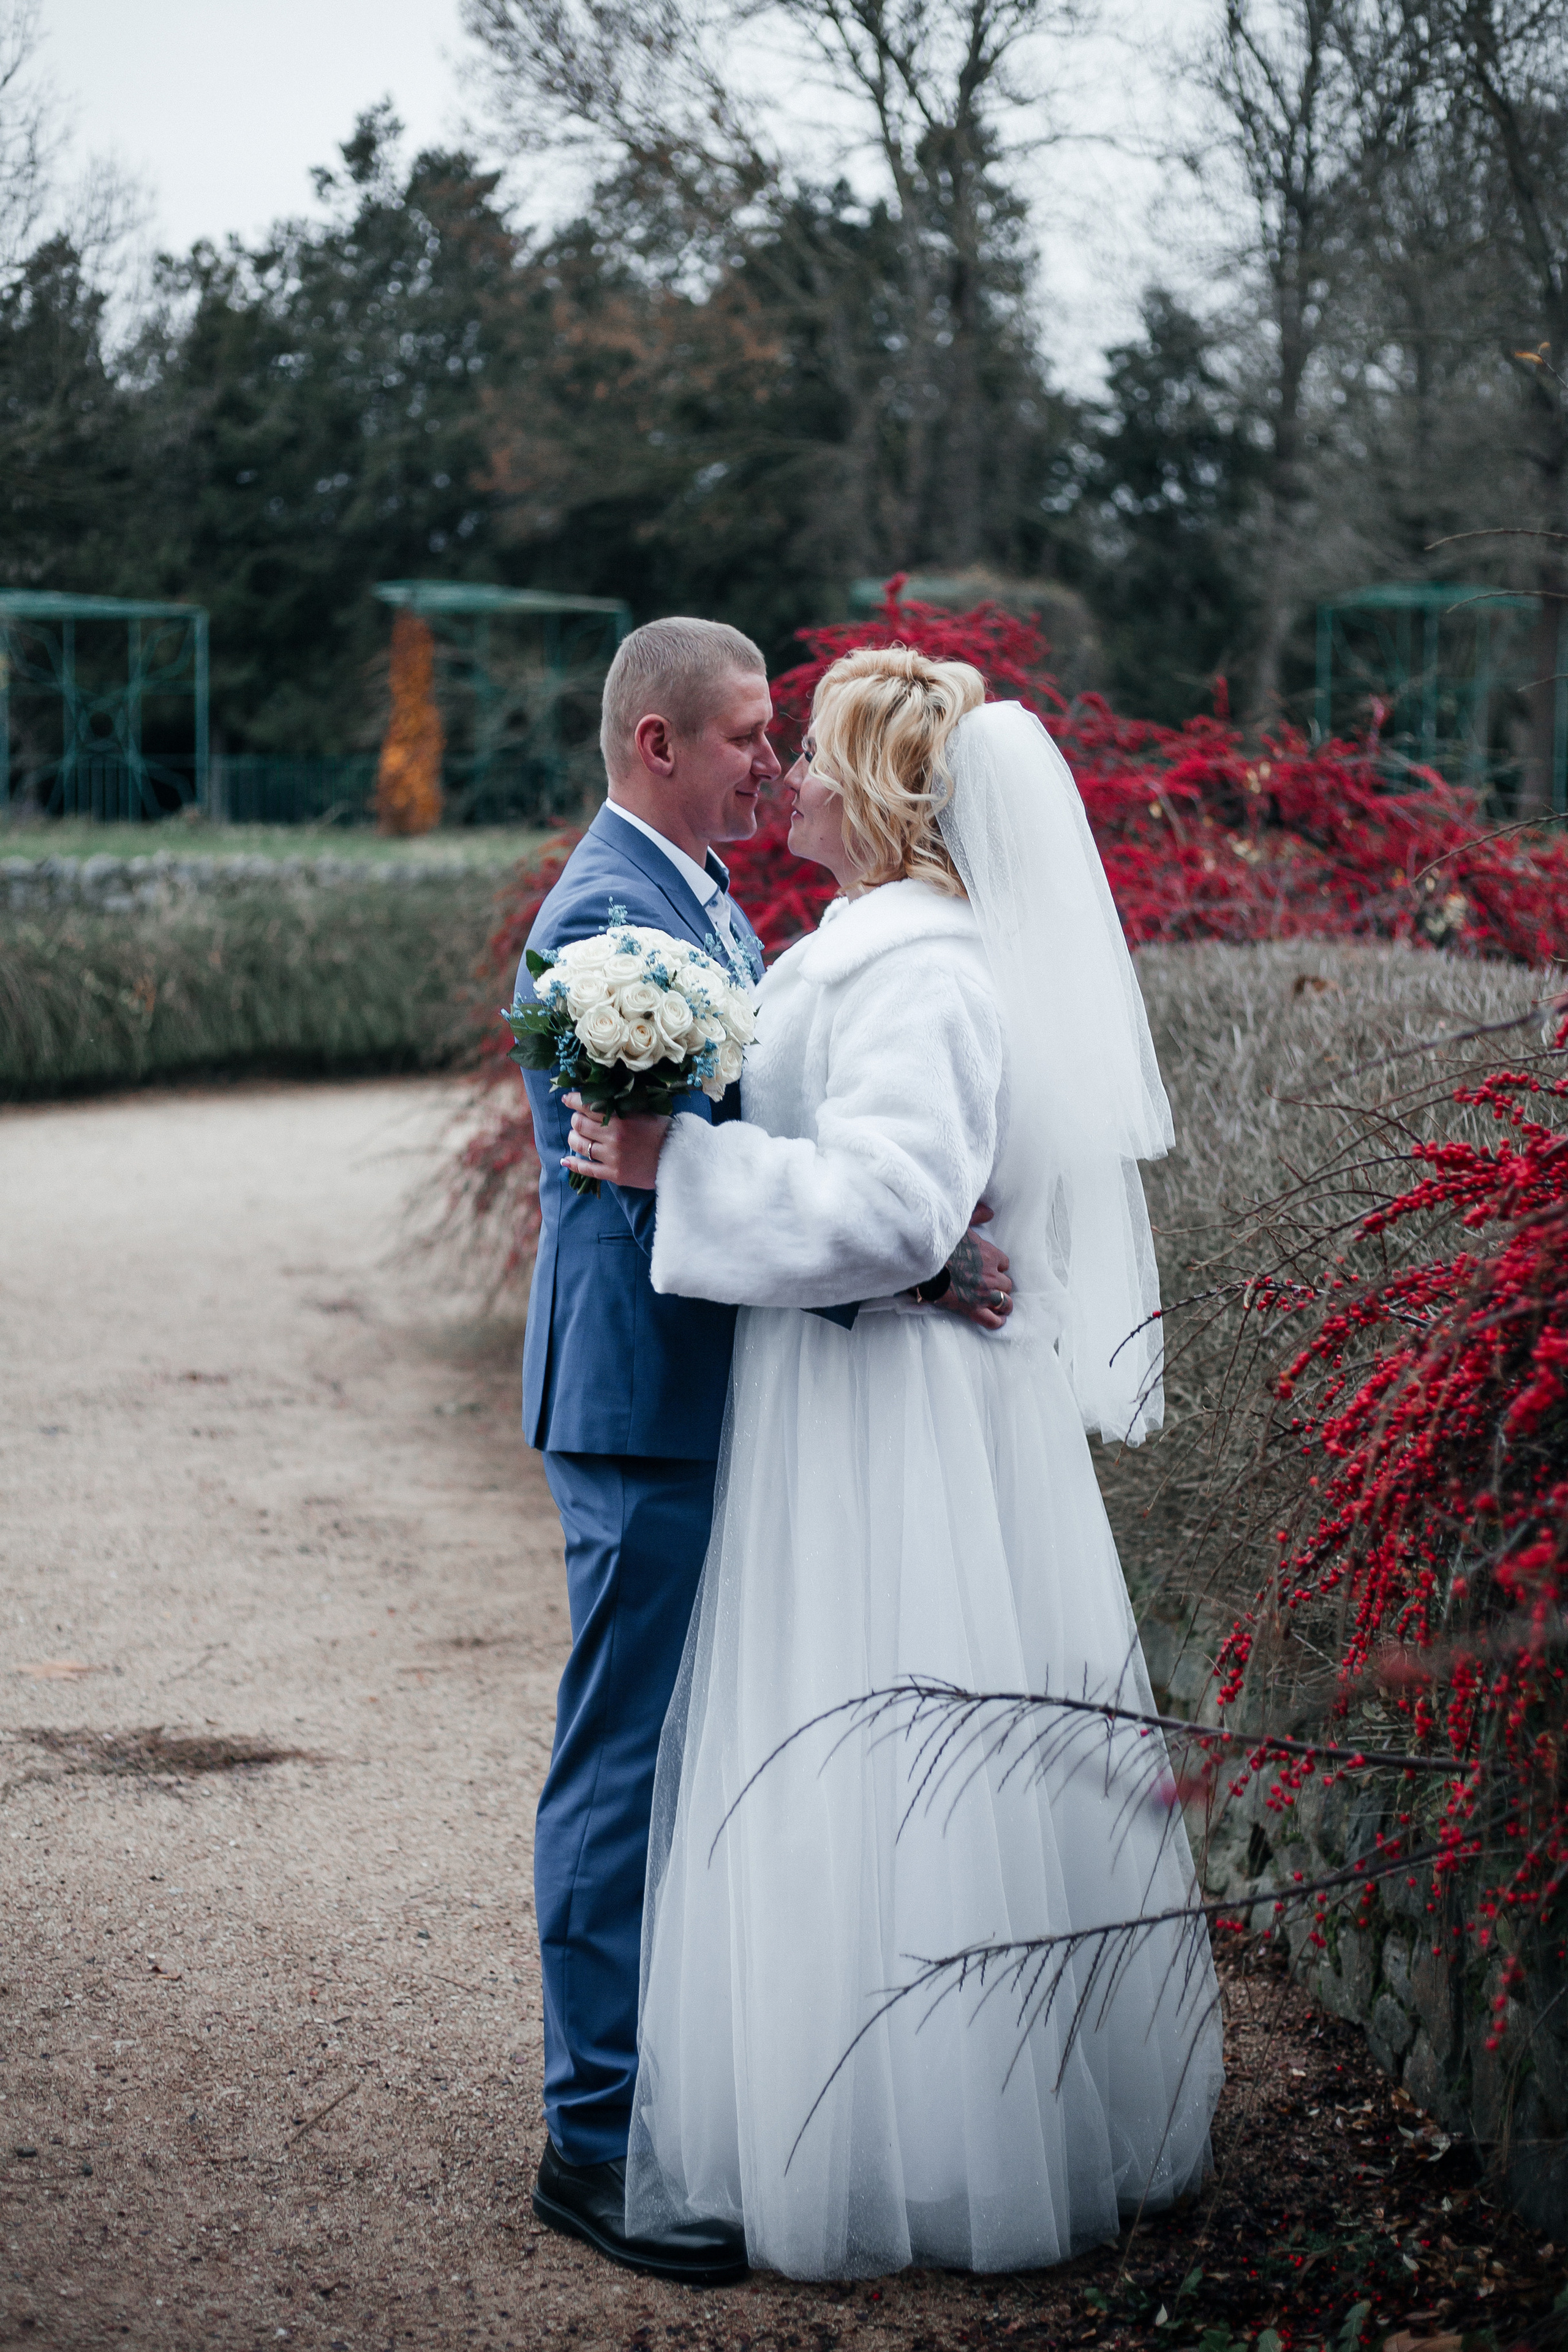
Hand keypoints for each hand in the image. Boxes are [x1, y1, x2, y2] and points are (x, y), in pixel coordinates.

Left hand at [562, 1095, 670, 1189]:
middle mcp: (613, 1137)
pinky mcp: (614, 1174)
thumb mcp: (644, 1110)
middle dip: (575, 1119)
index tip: (567, 1099)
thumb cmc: (663, 1131)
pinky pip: (587, 1169)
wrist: (679, 1159)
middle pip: (579, 1125)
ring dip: (574, 1138)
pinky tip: (566, 1159)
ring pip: (579, 1145)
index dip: (573, 1101)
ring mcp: (612, 1157)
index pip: (587, 1105)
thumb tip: (602, 1094)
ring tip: (577, 1136)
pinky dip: (573, 1164)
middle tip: (578, 1118)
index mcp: (621, 1118)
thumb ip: (623, 1103)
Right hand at [935, 1202, 1012, 1331]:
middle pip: (1006, 1283)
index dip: (997, 1266)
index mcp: (989, 1254)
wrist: (922, 1263)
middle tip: (989, 1285)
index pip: (1004, 1263)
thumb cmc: (938, 1242)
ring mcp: (983, 1293)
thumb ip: (976, 1215)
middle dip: (999, 1284)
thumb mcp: (958, 1223)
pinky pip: (992, 1320)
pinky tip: (997, 1319)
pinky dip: (996, 1321)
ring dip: (1002, 1302)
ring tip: (997, 1304)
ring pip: (1005, 1302)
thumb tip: (990, 1212)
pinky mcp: (971, 1308)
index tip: (988, 1267)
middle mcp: (991, 1275)